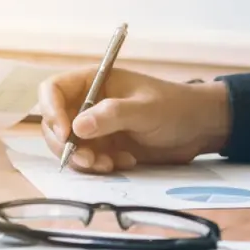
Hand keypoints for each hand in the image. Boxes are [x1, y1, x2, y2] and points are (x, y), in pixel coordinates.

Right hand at [39, 68, 230, 172]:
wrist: (199, 128)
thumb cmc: (175, 107)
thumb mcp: (145, 110)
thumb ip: (112, 116)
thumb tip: (77, 128)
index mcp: (93, 82)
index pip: (53, 90)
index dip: (51, 111)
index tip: (66, 134)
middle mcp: (87, 103)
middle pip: (54, 123)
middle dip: (66, 145)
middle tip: (88, 161)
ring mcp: (95, 127)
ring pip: (68, 146)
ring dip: (83, 160)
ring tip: (110, 165)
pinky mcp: (104, 147)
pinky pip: (87, 160)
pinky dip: (99, 166)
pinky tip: (125, 162)